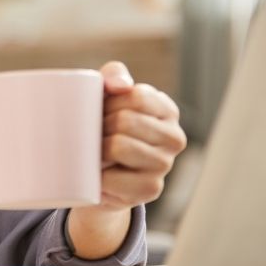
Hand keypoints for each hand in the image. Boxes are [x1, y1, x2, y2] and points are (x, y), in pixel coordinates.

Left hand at [97, 61, 187, 209]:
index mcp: (166, 110)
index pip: (136, 96)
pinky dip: (97, 175)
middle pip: (125, 121)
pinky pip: (112, 177)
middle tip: (91, 134)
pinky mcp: (150, 189)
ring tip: (93, 151)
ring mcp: (164, 165)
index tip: (100, 110)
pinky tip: (96, 174)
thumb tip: (120, 86)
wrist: (94, 171)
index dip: (109, 102)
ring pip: (118, 147)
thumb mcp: (105, 94)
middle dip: (99, 126)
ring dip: (95, 149)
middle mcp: (174, 137)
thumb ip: (114, 76)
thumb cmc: (102, 124)